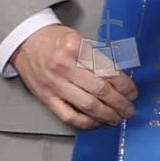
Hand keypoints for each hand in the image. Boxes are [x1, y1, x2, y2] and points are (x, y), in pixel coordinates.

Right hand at [10, 24, 136, 128]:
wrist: (26, 42)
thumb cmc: (56, 40)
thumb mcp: (79, 38)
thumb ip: (98, 57)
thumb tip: (122, 79)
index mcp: (76, 47)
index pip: (107, 70)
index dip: (124, 85)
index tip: (132, 92)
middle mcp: (65, 66)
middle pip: (100, 90)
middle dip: (120, 103)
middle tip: (129, 109)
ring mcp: (54, 84)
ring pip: (88, 105)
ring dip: (107, 115)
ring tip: (118, 118)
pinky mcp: (46, 98)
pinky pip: (69, 116)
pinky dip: (86, 122)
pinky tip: (97, 121)